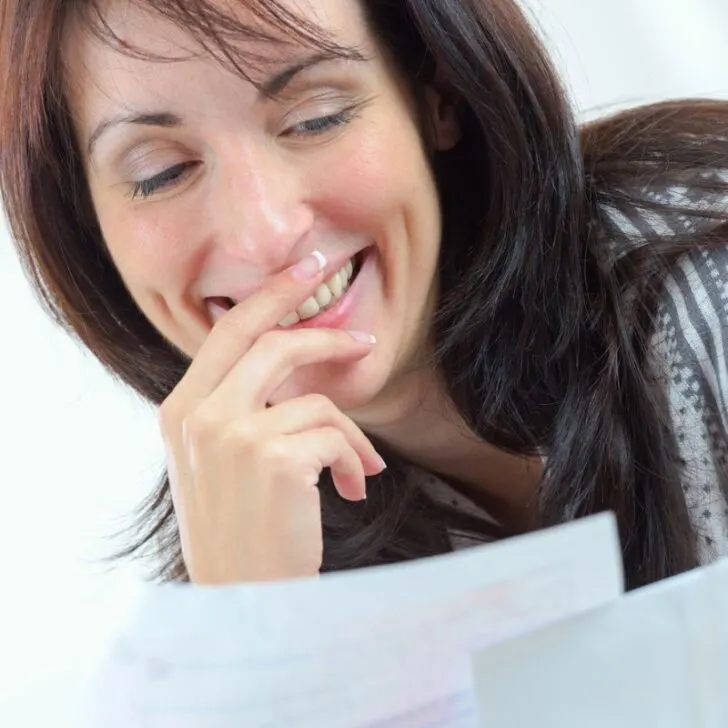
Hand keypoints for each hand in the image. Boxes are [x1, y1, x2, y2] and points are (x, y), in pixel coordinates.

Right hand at [158, 251, 385, 583]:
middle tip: (363, 339)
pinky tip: (353, 489)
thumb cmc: (240, 530)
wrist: (241, 599)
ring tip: (360, 467)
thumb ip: (238, 409)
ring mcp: (233, 436)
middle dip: (326, 334)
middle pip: (272, 342)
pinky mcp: (275, 459)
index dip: (270, 295)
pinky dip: (356, 459)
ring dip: (351, 435)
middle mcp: (198, 416)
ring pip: (317, 398)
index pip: (227, 332)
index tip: (305, 269)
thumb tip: (294, 369)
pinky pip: (336, 435)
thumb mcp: (218, 463)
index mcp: (179, 412)